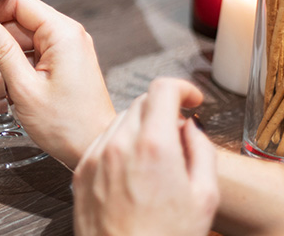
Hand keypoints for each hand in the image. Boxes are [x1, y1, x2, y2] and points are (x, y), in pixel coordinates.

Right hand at [0, 0, 113, 167]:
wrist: (93, 153)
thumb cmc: (70, 126)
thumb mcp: (25, 87)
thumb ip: (1, 51)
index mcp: (62, 33)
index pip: (18, 3)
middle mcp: (65, 38)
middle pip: (12, 29)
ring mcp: (63, 54)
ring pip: (15, 51)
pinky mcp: (59, 69)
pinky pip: (25, 66)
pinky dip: (7, 82)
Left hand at [73, 78, 218, 235]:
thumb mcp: (204, 197)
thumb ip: (201, 151)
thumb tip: (190, 128)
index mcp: (154, 146)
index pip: (162, 89)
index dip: (182, 88)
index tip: (190, 98)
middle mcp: (119, 144)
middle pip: (140, 103)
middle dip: (162, 110)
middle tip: (176, 133)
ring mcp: (96, 156)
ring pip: (119, 121)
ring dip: (139, 127)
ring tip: (154, 159)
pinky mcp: (81, 170)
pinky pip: (101, 142)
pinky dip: (118, 145)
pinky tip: (131, 170)